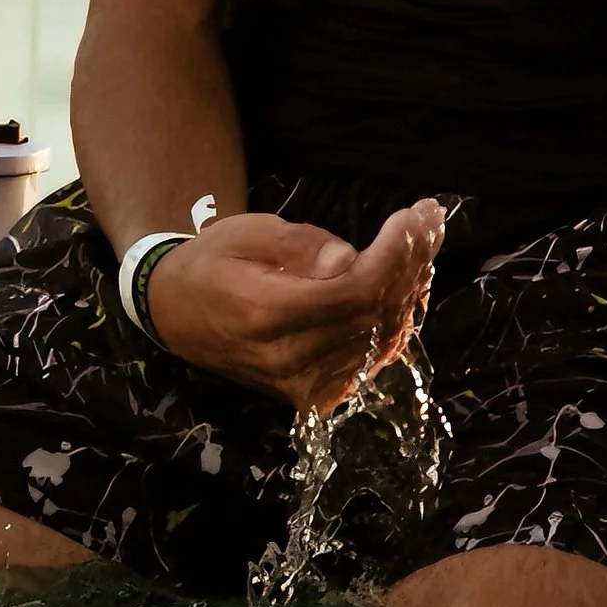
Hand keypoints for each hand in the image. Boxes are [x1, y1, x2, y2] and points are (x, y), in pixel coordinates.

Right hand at [141, 198, 445, 412]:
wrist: (176, 314)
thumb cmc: (212, 263)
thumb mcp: (247, 234)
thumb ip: (299, 246)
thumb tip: (350, 258)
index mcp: (266, 316)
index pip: (355, 290)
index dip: (394, 253)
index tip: (414, 214)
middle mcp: (288, 360)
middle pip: (374, 313)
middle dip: (411, 261)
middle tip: (430, 218)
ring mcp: (303, 384)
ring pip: (380, 336)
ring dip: (411, 286)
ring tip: (425, 240)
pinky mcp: (313, 392)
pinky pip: (371, 356)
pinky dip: (397, 316)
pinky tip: (409, 281)